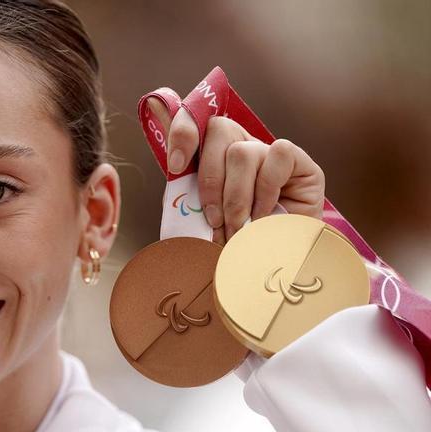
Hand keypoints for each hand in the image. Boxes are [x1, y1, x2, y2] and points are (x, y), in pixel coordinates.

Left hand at [148, 97, 324, 244]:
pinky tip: (264, 216)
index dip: (183, 134)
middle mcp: (241, 146)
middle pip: (218, 130)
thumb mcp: (204, 222)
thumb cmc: (236, 244)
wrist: (277, 265)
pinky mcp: (300, 161)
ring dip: (236, 196)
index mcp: (213, 155)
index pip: (195, 122)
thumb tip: (175, 176)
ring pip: (242, 151)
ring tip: (237, 228)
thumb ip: (188, 199)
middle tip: (213, 220)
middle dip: (209, 179)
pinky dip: (265, 190)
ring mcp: (269, 151)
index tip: (176, 167)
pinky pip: (277, 155)